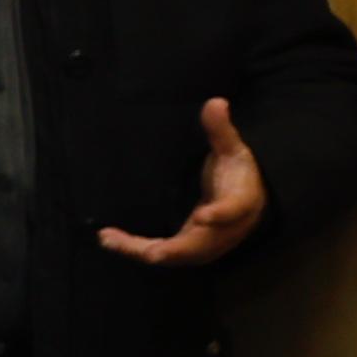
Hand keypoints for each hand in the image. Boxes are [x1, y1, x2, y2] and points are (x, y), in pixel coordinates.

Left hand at [98, 96, 268, 267]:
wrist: (248, 200)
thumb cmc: (238, 172)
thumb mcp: (233, 148)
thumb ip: (221, 130)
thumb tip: (216, 102)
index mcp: (240, 202)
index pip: (232, 210)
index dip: (220, 215)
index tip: (203, 216)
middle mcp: (224, 229)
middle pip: (201, 244)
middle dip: (175, 250)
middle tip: (149, 252)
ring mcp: (205, 242)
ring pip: (176, 254)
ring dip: (142, 251)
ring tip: (111, 240)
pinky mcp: (186, 247)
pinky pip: (161, 252)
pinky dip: (134, 249)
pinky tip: (108, 239)